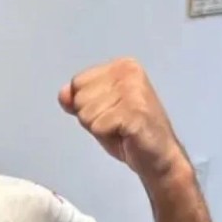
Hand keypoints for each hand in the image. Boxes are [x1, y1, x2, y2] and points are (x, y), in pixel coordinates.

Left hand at [58, 57, 187, 181]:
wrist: (158, 156)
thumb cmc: (128, 132)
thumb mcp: (97, 110)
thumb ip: (77, 99)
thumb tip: (63, 94)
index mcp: (121, 66)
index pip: (77, 82)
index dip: (86, 104)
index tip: (110, 111)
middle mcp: (129, 72)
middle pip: (79, 97)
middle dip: (92, 116)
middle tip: (116, 122)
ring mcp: (133, 91)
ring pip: (86, 113)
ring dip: (100, 127)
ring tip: (121, 128)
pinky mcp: (135, 111)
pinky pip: (98, 126)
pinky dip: (108, 136)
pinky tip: (126, 134)